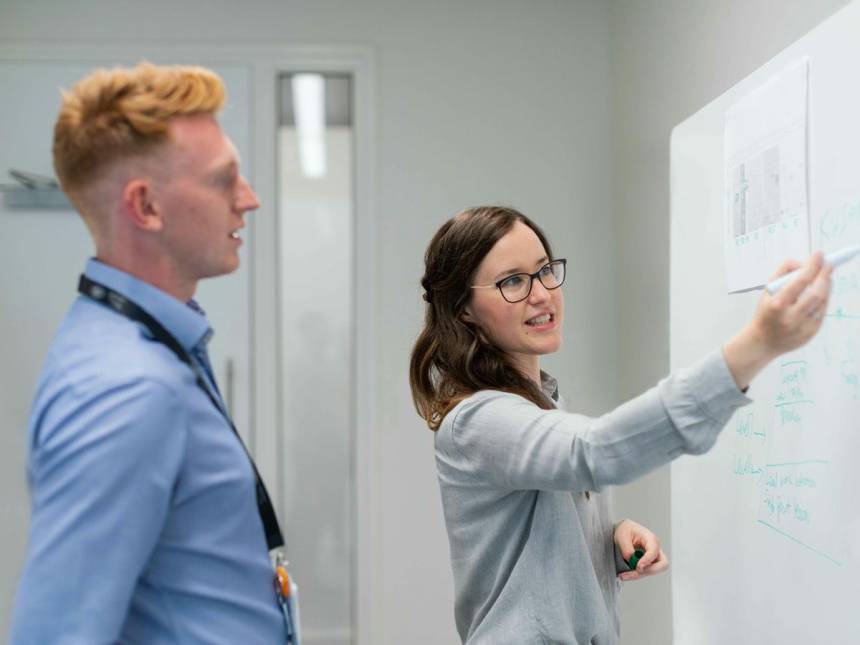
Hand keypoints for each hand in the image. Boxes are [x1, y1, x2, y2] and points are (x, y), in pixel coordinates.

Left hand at [614, 519, 668, 580]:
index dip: (648, 560)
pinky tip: (626, 574)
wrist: (624, 532)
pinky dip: (636, 574)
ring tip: (624, 575)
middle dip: (649, 571)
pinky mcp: (648, 563)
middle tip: (636, 571)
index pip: (654, 551)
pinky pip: (645, 572)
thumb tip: (631, 560)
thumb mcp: (622, 537)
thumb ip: (627, 549)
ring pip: (653, 571)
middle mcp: (655, 548)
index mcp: (650, 538)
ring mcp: (653, 557)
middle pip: (662, 564)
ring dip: (639, 575)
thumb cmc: (626, 530)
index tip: (638, 566)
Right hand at [723, 251, 832, 389]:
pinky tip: (820, 293)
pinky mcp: (811, 333)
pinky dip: (824, 299)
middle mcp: (791, 317)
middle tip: (828, 265)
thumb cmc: (765, 313)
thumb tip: (802, 263)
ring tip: (824, 277)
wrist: (762, 342)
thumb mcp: (766, 292)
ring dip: (826, 286)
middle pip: (817, 293)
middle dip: (825, 276)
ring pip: (822, 302)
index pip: (800, 281)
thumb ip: (782, 274)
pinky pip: (822, 312)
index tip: (819, 255)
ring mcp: (803, 327)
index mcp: (777, 305)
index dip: (812, 266)